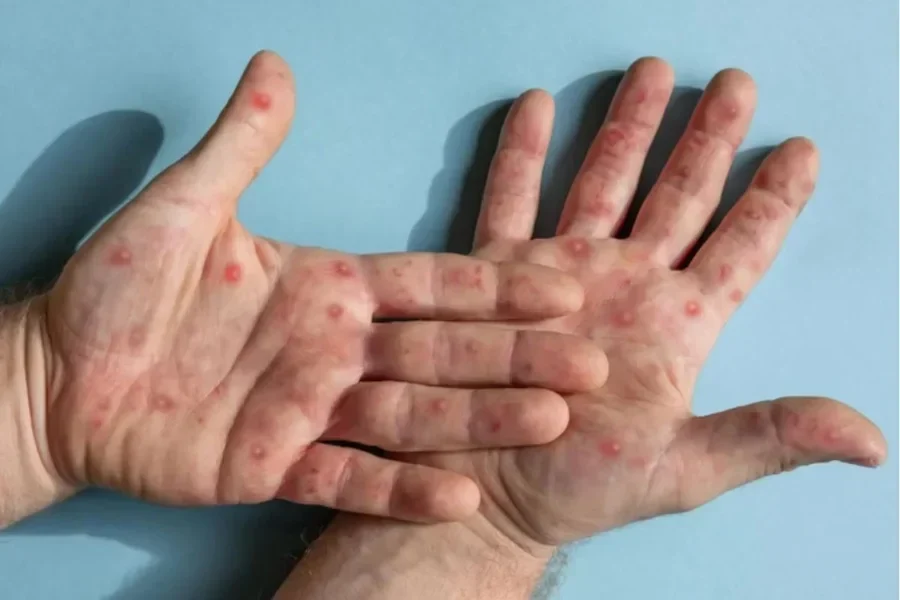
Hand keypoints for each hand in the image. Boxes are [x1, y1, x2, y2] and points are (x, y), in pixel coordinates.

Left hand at [20, 51, 607, 524]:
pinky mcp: (277, 464)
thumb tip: (275, 64)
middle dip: (517, 354)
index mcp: (329, 287)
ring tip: (549, 423)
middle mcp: (335, 349)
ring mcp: (311, 410)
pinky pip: (350, 478)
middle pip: (442, 351)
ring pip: (412, 417)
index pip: (429, 282)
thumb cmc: (118, 286)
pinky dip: (402, 488)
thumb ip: (243, 144)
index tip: (562, 282)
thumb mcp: (185, 205)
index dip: (495, 284)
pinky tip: (460, 494)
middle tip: (592, 360)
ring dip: (480, 421)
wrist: (60, 375)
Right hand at [415, 57, 885, 549]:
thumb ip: (767, 437)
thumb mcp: (683, 469)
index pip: (740, 248)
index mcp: (676, 325)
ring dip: (625, 127)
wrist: (489, 497)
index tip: (804, 151)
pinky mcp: (499, 276)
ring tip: (650, 72)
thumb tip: (871, 440)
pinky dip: (520, 153)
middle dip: (708, 138)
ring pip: (599, 181)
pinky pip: (509, 201)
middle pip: (678, 195)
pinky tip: (534, 105)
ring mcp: (562, 274)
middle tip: (737, 82)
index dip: (773, 200)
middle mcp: (625, 285)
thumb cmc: (584, 488)